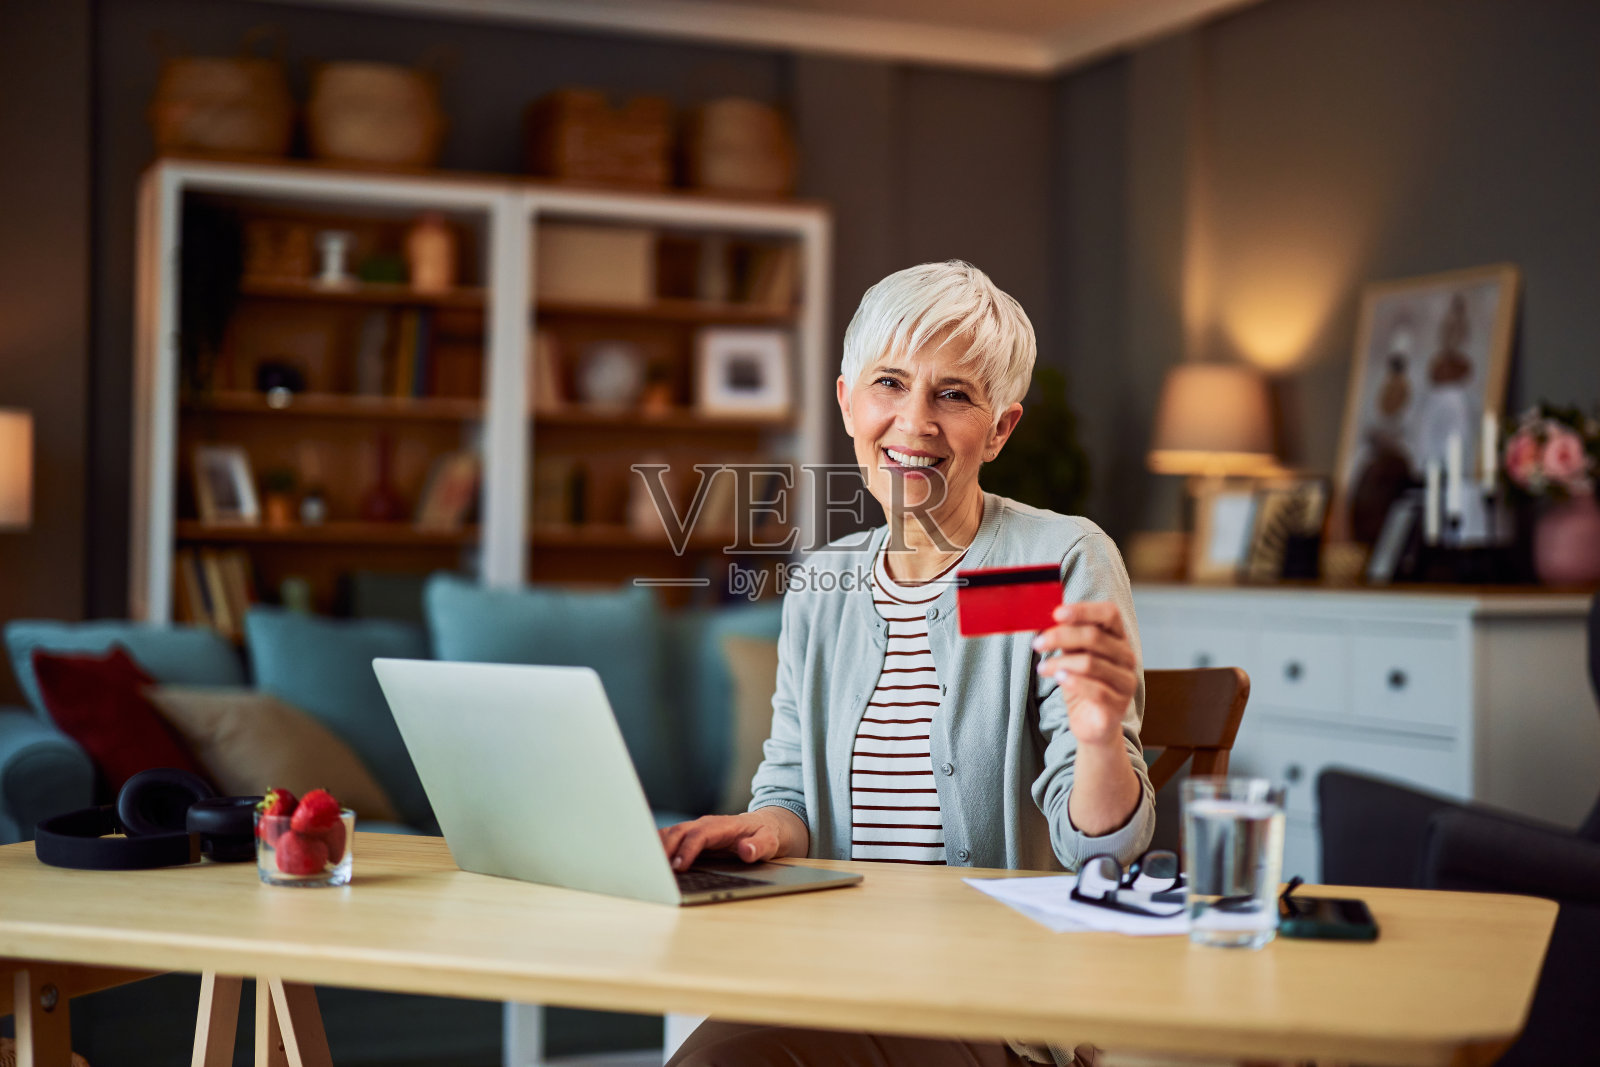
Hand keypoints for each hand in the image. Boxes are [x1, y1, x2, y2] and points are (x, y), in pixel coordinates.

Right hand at [659, 811, 787, 870]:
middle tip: (655, 871)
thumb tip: (746, 850)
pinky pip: (669, 840)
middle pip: (679, 832)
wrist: (762, 827)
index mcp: (722, 826)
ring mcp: (695, 830)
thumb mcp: (770, 842)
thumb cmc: (765, 836)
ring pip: (670, 834)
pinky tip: (648, 862)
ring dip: (656, 849)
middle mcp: (704, 825)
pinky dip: (657, 848)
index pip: (699, 835)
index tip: (679, 867)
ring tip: (646, 868)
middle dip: (665, 850)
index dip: (687, 850)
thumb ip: (759, 846)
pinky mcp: (690, 838)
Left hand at [1032, 601, 1137, 747]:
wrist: (1093, 725)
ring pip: (1090, 663)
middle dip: (1061, 636)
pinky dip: (1073, 682)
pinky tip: (1059, 679)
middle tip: (1037, 643)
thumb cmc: (1082, 685)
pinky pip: (1096, 690)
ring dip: (1060, 663)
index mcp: (1118, 639)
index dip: (1083, 610)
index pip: (1109, 614)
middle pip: (1095, 637)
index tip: (1056, 613)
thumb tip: (1046, 619)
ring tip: (1042, 668)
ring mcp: (1126, 682)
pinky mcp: (1118, 705)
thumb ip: (1067, 638)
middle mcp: (1127, 658)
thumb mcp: (1073, 656)